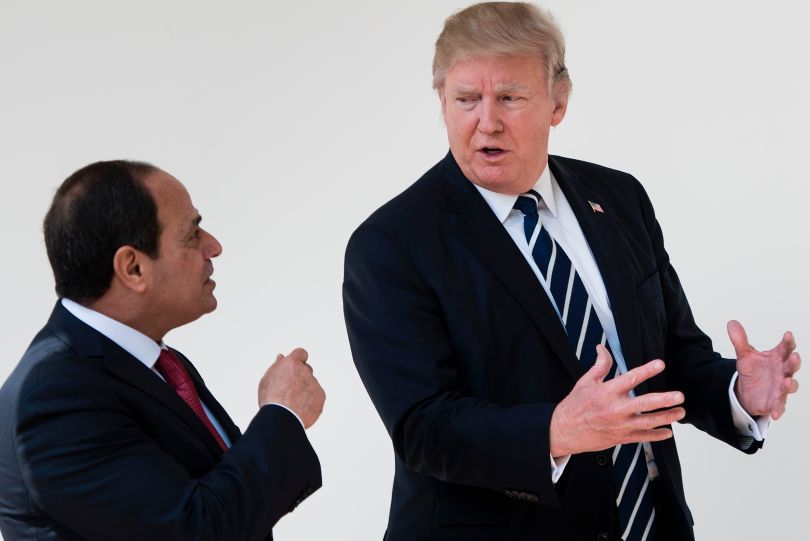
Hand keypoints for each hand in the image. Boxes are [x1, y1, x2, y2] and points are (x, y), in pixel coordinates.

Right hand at [258, 348, 325, 428]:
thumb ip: (276, 367)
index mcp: (292, 363)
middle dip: (300, 376)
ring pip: (311, 384)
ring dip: (304, 390)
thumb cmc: (271, 399)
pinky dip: (310, 401)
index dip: (297, 360)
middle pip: (306, 369)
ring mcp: (315, 383)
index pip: (301, 353)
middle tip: (290, 389)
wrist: (282, 418)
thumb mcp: (268, 380)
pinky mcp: (321, 396)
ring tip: (292, 403)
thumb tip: (282, 357)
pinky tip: (300, 409)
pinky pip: (316, 397)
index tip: (294, 367)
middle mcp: (305, 371)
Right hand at [549, 345, 684, 456]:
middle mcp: (615, 409)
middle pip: (644, 403)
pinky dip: (656, 435)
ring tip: (680, 412)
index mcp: (606, 392)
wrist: (564, 430)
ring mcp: (619, 425)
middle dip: (664, 400)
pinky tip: (668, 432)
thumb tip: (602, 348)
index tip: (660, 364)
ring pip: (648, 422)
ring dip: (666, 417)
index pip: (630, 379)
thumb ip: (599, 366)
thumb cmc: (575, 405)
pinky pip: (642, 437)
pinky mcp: (620, 438)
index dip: (646, 371)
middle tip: (680, 396)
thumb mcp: (585, 382)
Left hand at [728, 320, 799, 419]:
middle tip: (795, 356)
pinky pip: (779, 406)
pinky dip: (779, 409)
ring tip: (787, 382)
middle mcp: (783, 372)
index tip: (788, 334)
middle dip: (794, 362)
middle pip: (791, 366)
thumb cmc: (754, 370)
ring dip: (790, 384)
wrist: (748, 390)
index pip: (785, 348)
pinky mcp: (775, 402)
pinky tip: (775, 413)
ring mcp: (781, 387)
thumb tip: (731, 323)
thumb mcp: (744, 355)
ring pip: (789, 386)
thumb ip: (739, 340)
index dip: (788, 342)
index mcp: (778, 358)